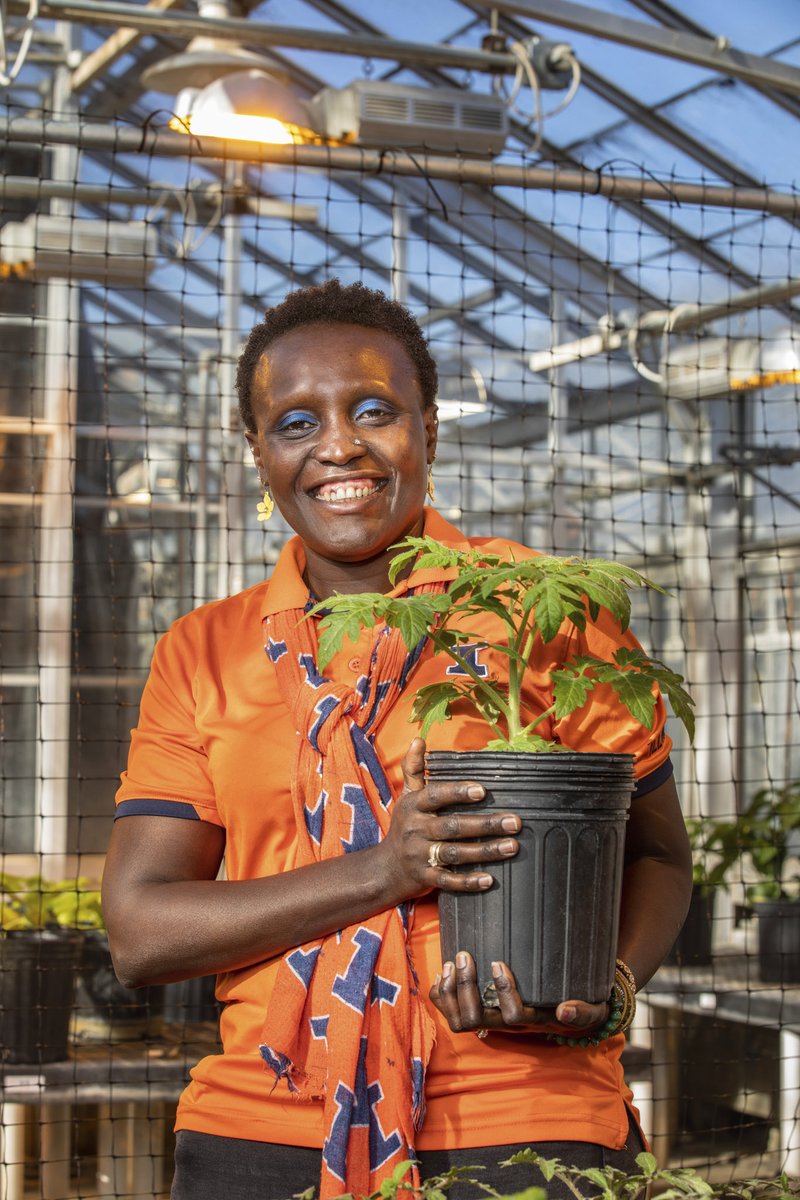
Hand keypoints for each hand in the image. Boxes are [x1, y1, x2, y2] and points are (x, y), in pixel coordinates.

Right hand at [379, 738, 521, 904]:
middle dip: (485, 824)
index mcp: (413, 806)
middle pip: (453, 826)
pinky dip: (468, 882)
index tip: (483, 790)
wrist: (386, 868)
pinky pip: (449, 881)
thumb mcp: (407, 797)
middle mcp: (416, 830)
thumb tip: (418, 739)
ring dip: (485, 851)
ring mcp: (420, 855)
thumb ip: (415, 769)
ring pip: (455, 853)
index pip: (436, 796)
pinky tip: (490, 879)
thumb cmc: (405, 826)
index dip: (458, 792)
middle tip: (515, 821)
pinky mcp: (426, 878)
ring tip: (512, 846)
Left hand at [429, 952, 610, 1035]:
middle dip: (466, 988)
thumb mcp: (589, 1010)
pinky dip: (442, 994)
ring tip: (452, 961)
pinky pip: (450, 1012)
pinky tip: (443, 972)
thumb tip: (565, 1009)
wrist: (568, 1014)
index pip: (512, 1016)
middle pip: (476, 1019)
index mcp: (532, 1021)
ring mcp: (490, 1020)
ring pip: (459, 1020)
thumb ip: (582, 1011)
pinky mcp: (478, 1011)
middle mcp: (507, 1025)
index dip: (502, 992)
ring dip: (450, 992)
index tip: (498, 963)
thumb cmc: (579, 1007)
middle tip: (464, 955)